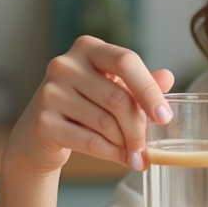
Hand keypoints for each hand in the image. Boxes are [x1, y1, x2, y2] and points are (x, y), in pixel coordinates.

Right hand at [5, 35, 175, 175]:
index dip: (150, 90)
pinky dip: (111, 154)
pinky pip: (90, 141)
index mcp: (87, 48)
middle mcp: (65, 64)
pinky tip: (120, 159)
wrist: (40, 136)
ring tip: (134, 155)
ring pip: (106, 123)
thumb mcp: (113, 89)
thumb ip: (140, 84)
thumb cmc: (84, 107)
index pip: (126, 61)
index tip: (165, 118)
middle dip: (138, 129)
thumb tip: (167, 77)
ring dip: (126, 144)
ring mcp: (50, 92)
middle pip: (118, 98)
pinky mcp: (43, 122)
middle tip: (148, 150)